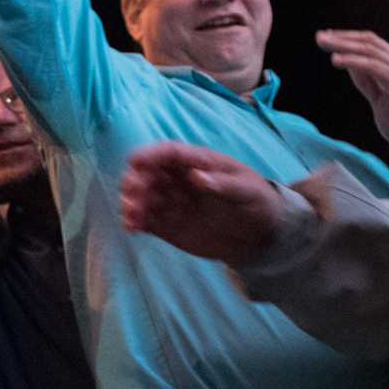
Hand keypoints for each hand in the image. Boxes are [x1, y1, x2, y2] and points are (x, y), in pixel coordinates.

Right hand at [119, 142, 284, 266]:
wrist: (257, 235)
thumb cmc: (256, 202)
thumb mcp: (247, 190)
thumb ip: (223, 184)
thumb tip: (196, 176)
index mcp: (195, 162)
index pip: (168, 152)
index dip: (149, 154)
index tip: (135, 162)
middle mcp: (176, 179)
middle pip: (146, 173)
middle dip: (134, 181)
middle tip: (134, 194)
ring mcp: (169, 201)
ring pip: (140, 197)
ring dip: (130, 203)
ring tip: (132, 217)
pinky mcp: (165, 223)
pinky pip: (144, 220)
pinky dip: (134, 222)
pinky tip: (132, 228)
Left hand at [315, 28, 388, 176]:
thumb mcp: (380, 100)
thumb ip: (368, 83)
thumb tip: (351, 66)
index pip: (372, 45)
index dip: (349, 39)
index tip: (328, 38)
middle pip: (370, 43)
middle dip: (343, 37)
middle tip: (320, 36)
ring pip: (371, 51)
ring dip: (345, 45)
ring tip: (324, 42)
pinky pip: (375, 67)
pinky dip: (354, 62)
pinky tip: (337, 60)